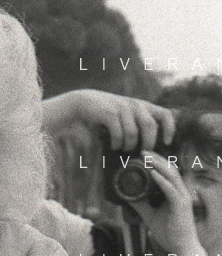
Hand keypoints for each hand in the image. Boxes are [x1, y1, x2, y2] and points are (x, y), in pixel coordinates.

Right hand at [43, 89, 175, 149]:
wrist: (85, 102)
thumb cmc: (108, 114)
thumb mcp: (127, 115)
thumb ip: (138, 124)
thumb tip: (151, 145)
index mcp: (144, 106)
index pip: (165, 114)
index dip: (170, 128)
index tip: (167, 141)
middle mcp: (136, 105)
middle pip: (150, 126)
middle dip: (147, 143)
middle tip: (142, 153)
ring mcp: (122, 108)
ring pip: (133, 133)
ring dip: (129, 145)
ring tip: (124, 149)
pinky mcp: (110, 114)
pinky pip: (118, 133)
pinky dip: (117, 143)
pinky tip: (114, 145)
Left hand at [128, 152, 200, 255]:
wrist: (180, 248)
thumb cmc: (169, 233)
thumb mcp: (150, 216)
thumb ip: (140, 205)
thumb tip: (127, 196)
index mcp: (174, 193)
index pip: (167, 172)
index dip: (156, 162)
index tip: (142, 156)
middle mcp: (180, 192)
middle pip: (170, 169)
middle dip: (156, 158)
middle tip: (141, 151)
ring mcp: (182, 198)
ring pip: (171, 175)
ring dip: (157, 164)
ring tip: (145, 157)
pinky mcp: (181, 205)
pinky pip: (171, 189)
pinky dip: (161, 180)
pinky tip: (152, 173)